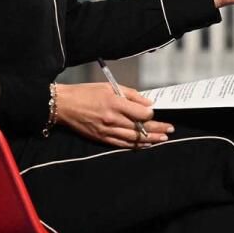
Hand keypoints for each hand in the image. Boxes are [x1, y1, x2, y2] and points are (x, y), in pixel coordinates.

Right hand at [54, 83, 173, 148]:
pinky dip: (135, 145)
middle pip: (141, 127)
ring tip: (163, 139)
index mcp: (115, 104)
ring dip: (151, 139)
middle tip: (170, 129)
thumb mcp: (109, 87)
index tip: (154, 111)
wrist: (63, 105)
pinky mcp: (102, 138)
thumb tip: (148, 104)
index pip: (141, 113)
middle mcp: (112, 119)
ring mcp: (107, 131)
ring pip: (134, 138)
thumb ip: (131, 95)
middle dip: (158, 128)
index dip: (151, 113)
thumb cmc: (86, 93)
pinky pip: (122, 144)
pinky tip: (146, 145)